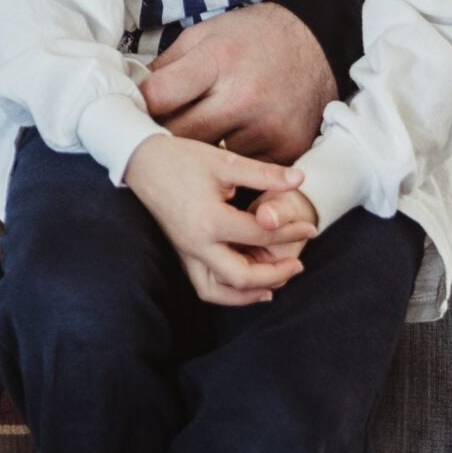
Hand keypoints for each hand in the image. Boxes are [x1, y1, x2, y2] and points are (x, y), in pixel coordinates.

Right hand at [123, 134, 308, 306]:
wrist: (141, 160)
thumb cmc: (182, 158)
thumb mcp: (225, 162)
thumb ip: (264, 174)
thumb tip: (301, 178)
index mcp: (210, 220)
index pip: (261, 235)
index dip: (291, 233)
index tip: (311, 228)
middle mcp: (196, 244)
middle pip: (243, 277)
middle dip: (275, 275)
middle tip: (297, 265)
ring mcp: (184, 252)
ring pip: (218, 291)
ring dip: (248, 293)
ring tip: (274, 285)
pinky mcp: (179, 253)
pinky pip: (204, 285)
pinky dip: (227, 292)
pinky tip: (246, 284)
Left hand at [140, 4, 334, 163]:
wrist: (317, 41)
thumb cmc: (251, 37)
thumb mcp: (204, 35)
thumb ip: (166, 67)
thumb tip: (131, 97)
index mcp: (217, 61)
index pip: (158, 98)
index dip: (140, 106)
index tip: (137, 109)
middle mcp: (244, 96)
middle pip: (180, 136)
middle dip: (163, 135)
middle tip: (156, 132)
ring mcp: (269, 126)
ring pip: (210, 158)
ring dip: (198, 152)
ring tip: (196, 138)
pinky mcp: (289, 148)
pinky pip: (244, 168)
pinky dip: (231, 161)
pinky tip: (228, 144)